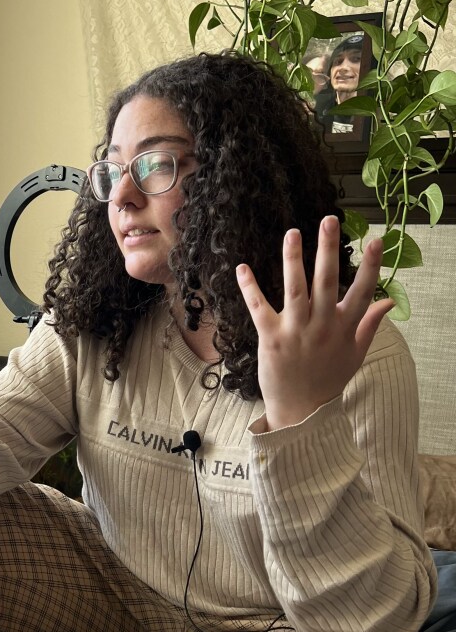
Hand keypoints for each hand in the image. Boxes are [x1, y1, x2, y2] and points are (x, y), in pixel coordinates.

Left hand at [236, 215, 393, 430]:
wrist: (301, 411)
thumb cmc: (329, 380)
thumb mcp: (356, 353)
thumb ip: (371, 324)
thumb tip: (389, 302)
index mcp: (344, 328)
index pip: (363, 291)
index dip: (370, 266)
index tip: (377, 240)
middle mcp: (322, 326)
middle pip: (327, 281)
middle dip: (329, 249)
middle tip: (329, 220)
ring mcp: (295, 331)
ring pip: (295, 289)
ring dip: (293, 259)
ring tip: (292, 232)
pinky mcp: (270, 338)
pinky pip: (259, 308)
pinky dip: (250, 288)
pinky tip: (242, 268)